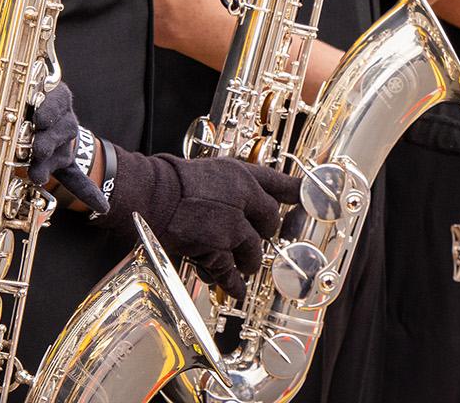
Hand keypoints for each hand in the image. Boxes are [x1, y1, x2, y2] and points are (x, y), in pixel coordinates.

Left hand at [0, 75, 104, 210]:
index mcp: (48, 91)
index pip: (57, 97)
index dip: (49, 108)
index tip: (37, 118)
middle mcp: (60, 116)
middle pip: (63, 128)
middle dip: (48, 141)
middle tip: (34, 151)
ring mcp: (61, 141)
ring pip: (63, 153)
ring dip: (50, 166)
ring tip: (37, 177)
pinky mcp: (57, 162)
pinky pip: (75, 177)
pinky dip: (88, 191)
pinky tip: (101, 205)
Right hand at [91, 147, 300, 295]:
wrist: (150, 194)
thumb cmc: (172, 180)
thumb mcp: (210, 170)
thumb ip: (232, 185)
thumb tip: (244, 199)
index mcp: (241, 176)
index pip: (278, 184)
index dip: (296, 192)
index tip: (309, 195)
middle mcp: (243, 200)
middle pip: (270, 223)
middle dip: (263, 234)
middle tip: (255, 238)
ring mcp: (231, 227)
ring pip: (252, 252)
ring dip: (246, 260)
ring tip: (238, 262)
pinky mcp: (216, 249)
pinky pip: (230, 273)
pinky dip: (232, 283)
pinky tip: (234, 288)